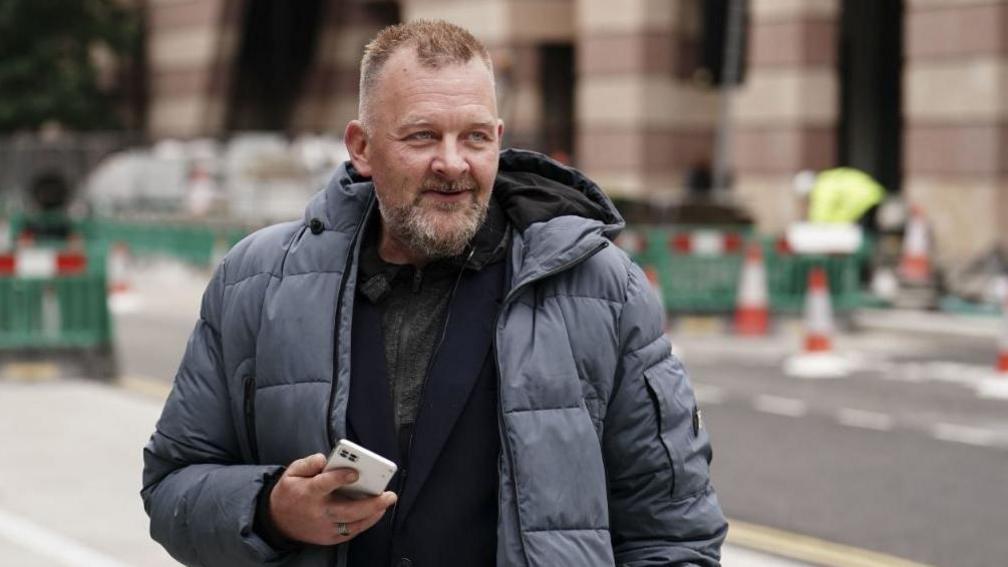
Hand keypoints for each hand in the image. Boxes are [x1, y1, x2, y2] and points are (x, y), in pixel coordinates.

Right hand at [269, 453, 396, 544]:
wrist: (277, 522)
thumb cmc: (290, 493)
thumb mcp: (291, 472)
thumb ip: (308, 463)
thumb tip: (325, 459)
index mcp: (308, 493)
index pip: (325, 485)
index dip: (340, 478)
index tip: (355, 472)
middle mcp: (318, 512)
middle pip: (347, 510)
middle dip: (370, 503)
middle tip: (388, 494)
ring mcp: (324, 528)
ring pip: (353, 524)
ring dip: (373, 514)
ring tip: (386, 502)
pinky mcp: (329, 538)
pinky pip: (352, 532)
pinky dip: (366, 523)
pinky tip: (376, 512)